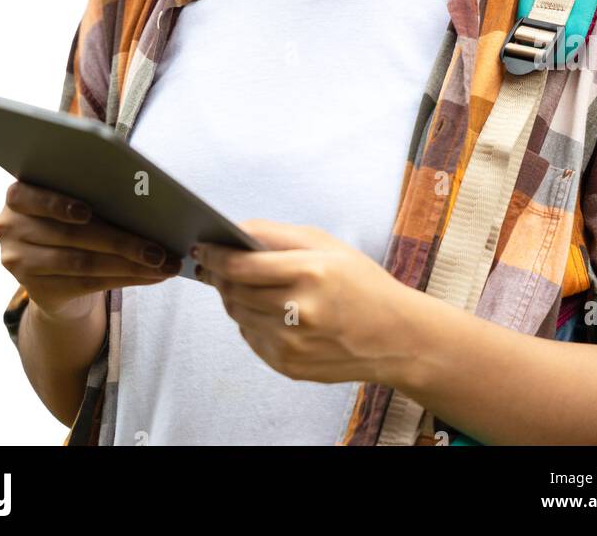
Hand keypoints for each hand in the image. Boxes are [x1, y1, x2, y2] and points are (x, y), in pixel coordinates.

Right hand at [0, 179, 182, 319]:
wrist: (53, 267)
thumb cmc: (70, 218)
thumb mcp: (69, 200)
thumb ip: (88, 192)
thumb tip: (141, 194)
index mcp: (17, 196)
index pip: (29, 196)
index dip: (58, 204)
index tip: (87, 211)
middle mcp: (10, 229)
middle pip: (71, 234)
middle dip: (121, 241)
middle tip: (158, 248)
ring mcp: (20, 263)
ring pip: (83, 262)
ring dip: (129, 265)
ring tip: (163, 264)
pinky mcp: (38, 290)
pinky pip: (88, 284)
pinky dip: (126, 278)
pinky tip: (152, 276)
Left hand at [192, 219, 414, 385]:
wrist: (395, 336)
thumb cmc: (362, 283)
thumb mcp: (326, 245)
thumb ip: (277, 235)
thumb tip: (233, 230)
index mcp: (310, 273)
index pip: (242, 265)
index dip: (214, 255)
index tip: (201, 246)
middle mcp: (298, 311)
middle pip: (234, 291)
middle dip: (217, 275)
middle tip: (211, 263)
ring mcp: (292, 344)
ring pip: (238, 315)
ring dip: (231, 296)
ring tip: (236, 282)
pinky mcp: (289, 366)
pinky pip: (252, 338)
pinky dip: (249, 320)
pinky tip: (263, 308)